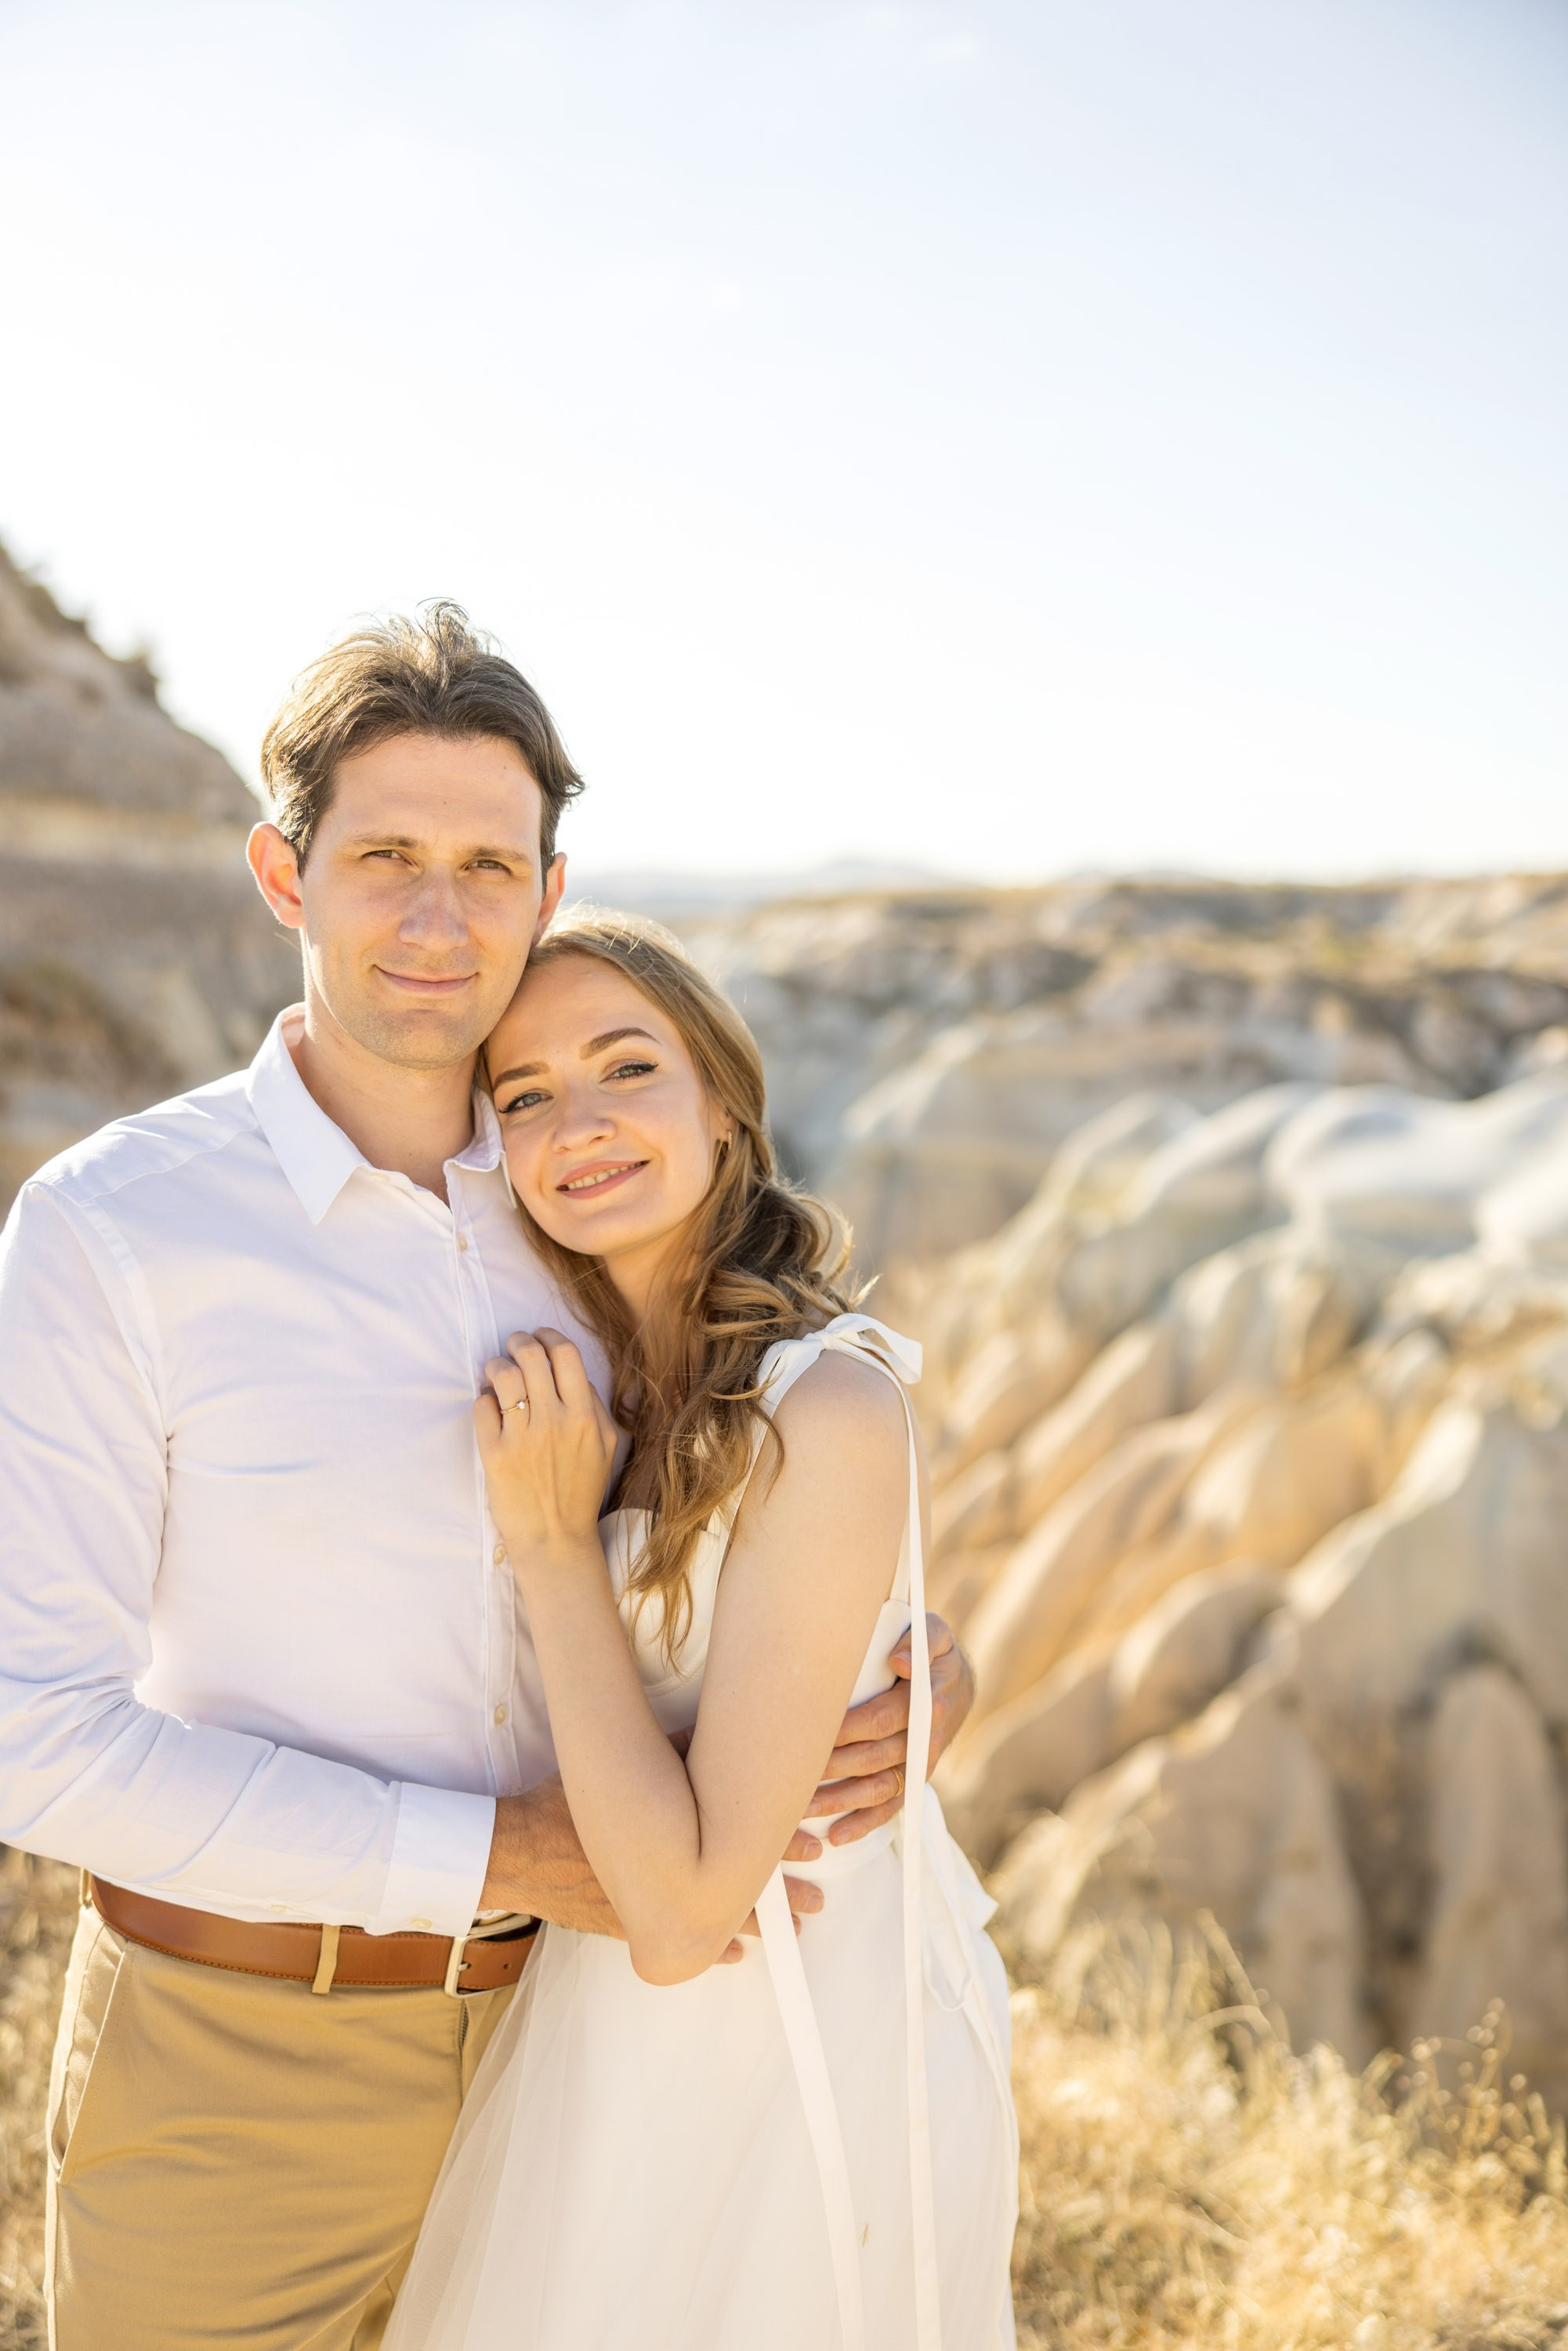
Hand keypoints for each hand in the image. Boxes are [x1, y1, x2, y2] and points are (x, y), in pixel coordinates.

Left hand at [475, 1327, 618, 1557]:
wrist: (555, 1539)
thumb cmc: (580, 1492)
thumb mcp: (606, 1447)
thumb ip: (595, 1407)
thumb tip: (572, 1375)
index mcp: (586, 1417)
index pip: (565, 1354)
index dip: (548, 1335)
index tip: (540, 1336)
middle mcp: (555, 1422)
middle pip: (531, 1355)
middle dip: (519, 1341)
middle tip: (514, 1344)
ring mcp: (523, 1438)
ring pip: (503, 1375)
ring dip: (497, 1364)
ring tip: (497, 1370)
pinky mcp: (495, 1454)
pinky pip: (483, 1406)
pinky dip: (484, 1397)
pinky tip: (490, 1404)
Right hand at [485, 1773, 821, 1960]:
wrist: (519, 1851)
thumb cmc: (568, 1803)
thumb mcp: (627, 1766)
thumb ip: (675, 1752)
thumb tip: (721, 1737)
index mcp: (675, 1838)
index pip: (743, 1841)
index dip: (783, 1844)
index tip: (817, 1845)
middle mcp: (670, 1881)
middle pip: (742, 1887)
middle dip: (783, 1893)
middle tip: (818, 1901)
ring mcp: (649, 1910)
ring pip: (719, 1922)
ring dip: (758, 1925)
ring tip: (795, 1930)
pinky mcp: (628, 1926)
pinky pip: (678, 1946)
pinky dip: (710, 1951)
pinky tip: (737, 1958)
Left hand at [792, 1614, 974, 1852]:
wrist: (956, 1680)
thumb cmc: (931, 1651)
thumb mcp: (933, 1633)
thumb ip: (919, 1640)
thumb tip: (899, 1660)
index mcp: (927, 1703)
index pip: (880, 1719)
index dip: (845, 1730)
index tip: (810, 1734)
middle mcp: (925, 1740)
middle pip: (873, 1758)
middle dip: (831, 1768)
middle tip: (789, 1773)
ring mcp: (918, 1764)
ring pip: (878, 1789)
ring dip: (841, 1802)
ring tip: (802, 1810)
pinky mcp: (912, 1780)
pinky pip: (890, 1807)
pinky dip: (865, 1824)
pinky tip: (836, 1836)